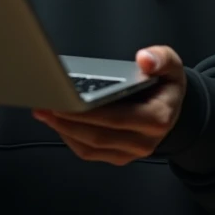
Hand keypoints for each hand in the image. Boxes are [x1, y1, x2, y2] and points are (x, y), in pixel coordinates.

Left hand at [32, 46, 186, 165]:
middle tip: (45, 104)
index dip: (88, 112)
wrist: (171, 107)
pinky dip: (69, 138)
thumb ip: (161, 58)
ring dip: (63, 130)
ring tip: (44, 111)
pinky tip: (56, 122)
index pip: (117, 118)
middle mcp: (144, 141)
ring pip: (90, 147)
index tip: (66, 100)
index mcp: (157, 118)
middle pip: (98, 135)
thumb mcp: (171, 65)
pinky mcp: (118, 156)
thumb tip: (144, 59)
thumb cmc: (166, 84)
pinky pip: (88, 152)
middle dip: (68, 121)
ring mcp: (130, 152)